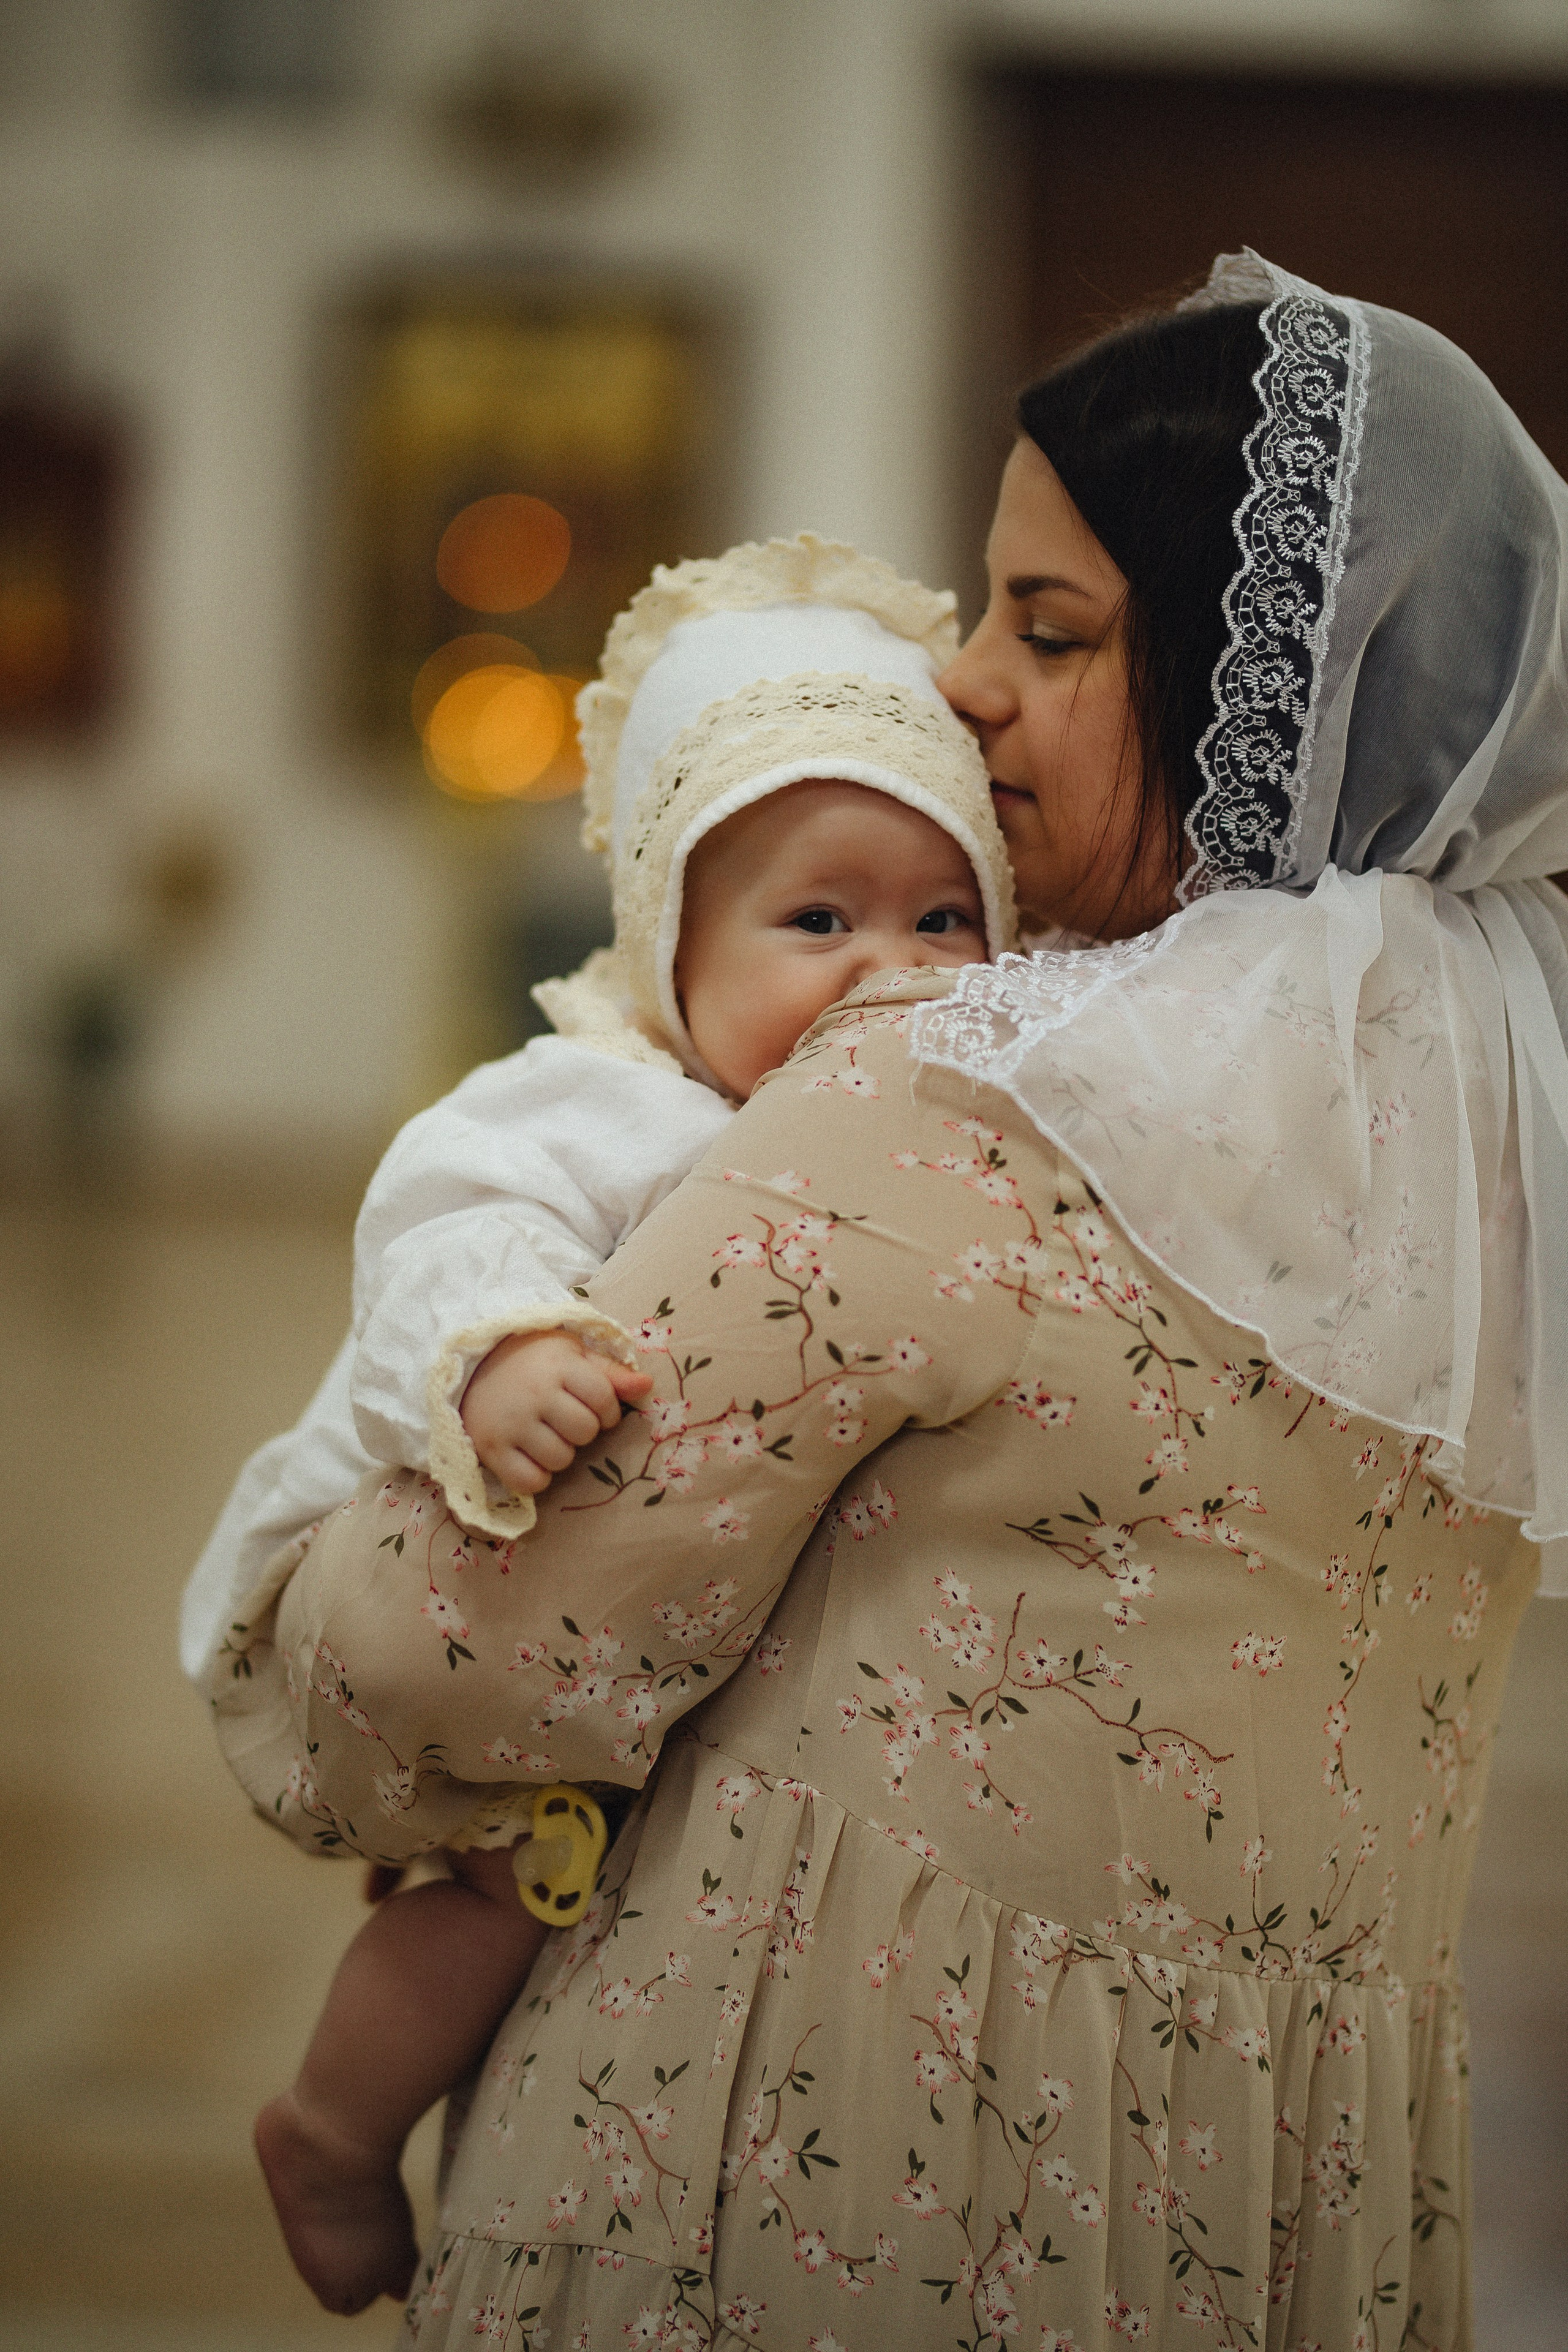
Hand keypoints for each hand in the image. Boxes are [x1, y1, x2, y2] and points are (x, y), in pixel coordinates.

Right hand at [460, 1329, 651, 1495]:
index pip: (604, 1400)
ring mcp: (510, 1423)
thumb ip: (610, 1373)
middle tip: (565, 1418)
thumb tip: (647, 1386)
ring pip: (560, 1459)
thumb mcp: (572, 1354)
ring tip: (546, 1434)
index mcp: (559, 1365)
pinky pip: (530, 1481)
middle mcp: (535, 1393)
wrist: (473, 1366)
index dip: (608, 1410)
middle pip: (585, 1432)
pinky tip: (532, 1456)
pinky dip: (537, 1477)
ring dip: (560, 1453)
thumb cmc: (533, 1360)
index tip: (594, 1406)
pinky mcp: (490, 1448)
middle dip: (582, 1430)